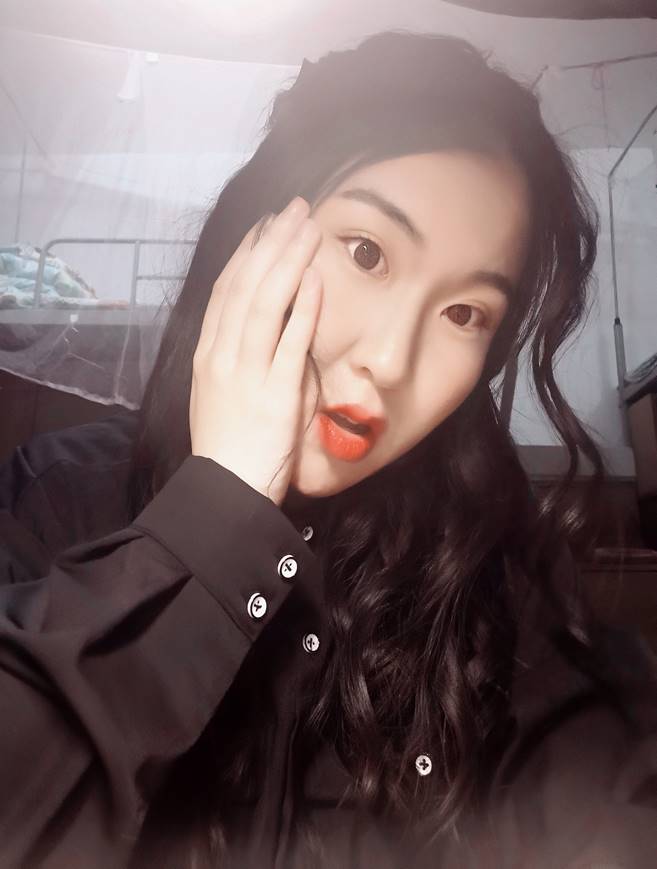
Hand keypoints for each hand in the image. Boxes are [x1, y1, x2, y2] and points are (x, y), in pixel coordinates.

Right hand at [189, 196, 322, 505]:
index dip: (247, 253)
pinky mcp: (273, 394)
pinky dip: (302, 308)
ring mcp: (245, 372)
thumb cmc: (232, 445)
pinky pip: (288, 343)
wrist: (228, 489)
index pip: (227, 290)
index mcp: (209, 354)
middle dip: (271, 242)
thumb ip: (247, 357)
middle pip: (245, 285)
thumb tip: (276, 325)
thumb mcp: (227, 393)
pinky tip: (315, 278)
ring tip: (308, 228)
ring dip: (287, 261)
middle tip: (294, 210)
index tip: (266, 226)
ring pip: (263, 303)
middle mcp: (222, 356)